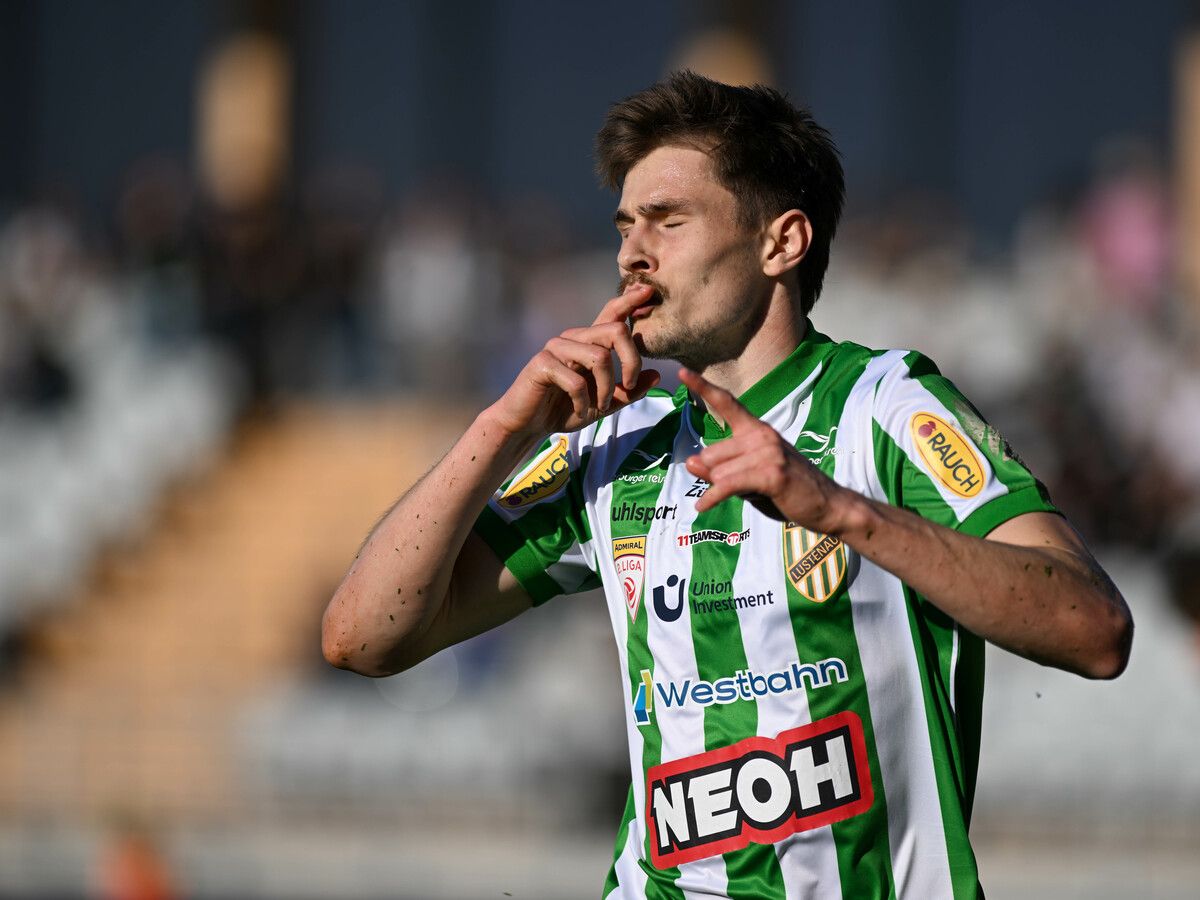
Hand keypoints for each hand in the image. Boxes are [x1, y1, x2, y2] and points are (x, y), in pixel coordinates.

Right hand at [490, 285, 661, 439]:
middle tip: (629, 386)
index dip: (629, 301)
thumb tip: (655, 376)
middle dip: (631, 361)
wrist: (528, 425)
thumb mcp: (604, 404)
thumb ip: (628, 391)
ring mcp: (556, 348)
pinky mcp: (542, 364)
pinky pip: (577, 380)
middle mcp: (573, 338)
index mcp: (588, 343)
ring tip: (601, 406)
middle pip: (615, 330)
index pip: (611, 314)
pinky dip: (584, 402)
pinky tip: (580, 411)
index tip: (649, 290)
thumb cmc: (564, 410)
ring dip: (607, 388)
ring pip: (599, 357)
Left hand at [680, 367, 845, 530]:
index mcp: (756, 430)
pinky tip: (702, 507)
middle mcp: (762, 435)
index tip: (682, 372)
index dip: (703, 387)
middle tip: (743, 486)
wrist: (827, 505)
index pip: (726, 403)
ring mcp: (768, 452)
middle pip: (711, 454)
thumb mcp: (748, 479)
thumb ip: (719, 470)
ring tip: (750, 494)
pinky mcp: (771, 473)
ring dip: (722, 490)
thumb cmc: (786, 490)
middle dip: (715, 476)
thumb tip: (690, 462)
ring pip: (718, 472)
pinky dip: (713, 498)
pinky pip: (727, 485)